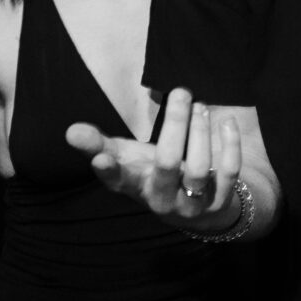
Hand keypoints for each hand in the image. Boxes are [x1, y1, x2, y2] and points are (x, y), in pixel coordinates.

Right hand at [66, 87, 243, 229]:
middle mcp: (162, 200)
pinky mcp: (220, 202)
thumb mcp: (126, 160)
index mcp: (134, 187)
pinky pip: (229, 173)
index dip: (108, 171)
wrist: (197, 208)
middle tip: (181, 91)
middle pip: (167, 164)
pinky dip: (229, 144)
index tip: (102, 156)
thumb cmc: (152, 174)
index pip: (117, 181)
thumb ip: (98, 144)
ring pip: (199, 169)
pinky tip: (225, 120)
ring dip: (201, 131)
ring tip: (200, 104)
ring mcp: (193, 205)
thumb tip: (70, 131)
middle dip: (175, 124)